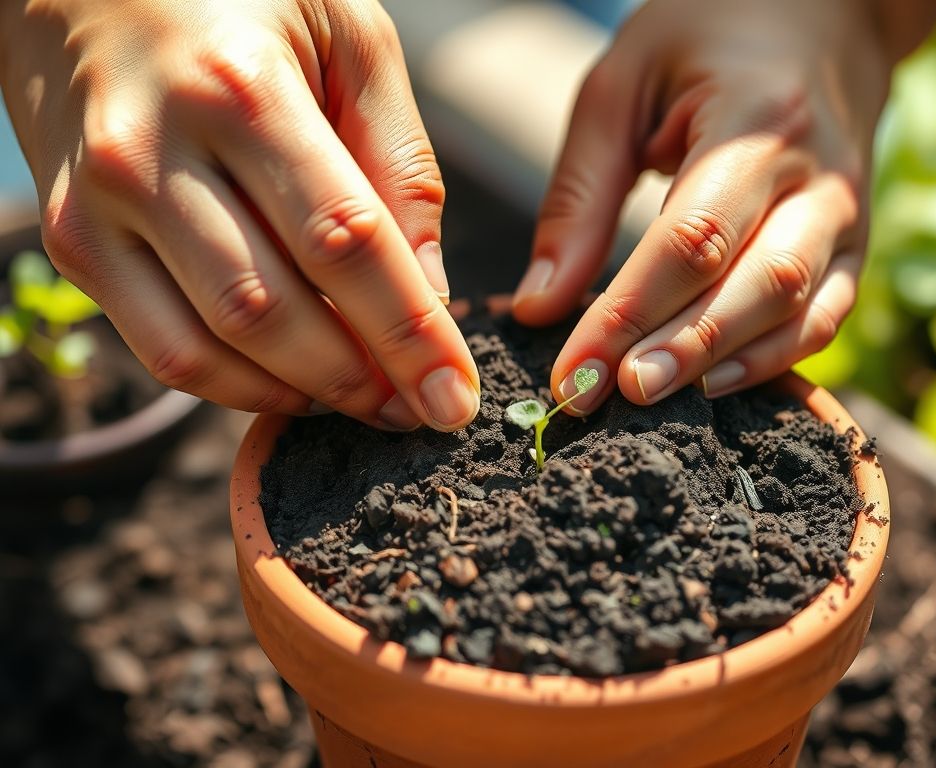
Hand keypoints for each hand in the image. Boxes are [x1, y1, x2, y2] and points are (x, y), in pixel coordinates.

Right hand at [0, 0, 478, 430]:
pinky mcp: (73, 242)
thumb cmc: (245, 1)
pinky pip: (162, 351)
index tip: (455, 399)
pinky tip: (292, 381)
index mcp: (242, 90)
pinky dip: (237, 386)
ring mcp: (98, 205)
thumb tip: (431, 293)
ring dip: (301, 394)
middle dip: (361, 381)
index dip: (409, 335)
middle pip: (274, 311)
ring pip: (211, 348)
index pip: (345, 242)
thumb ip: (398, 165)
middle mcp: (153, 153)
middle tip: (418, 409)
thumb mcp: (349, 40)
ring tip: (365, 401)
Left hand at [513, 0, 889, 410]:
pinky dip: (771, 361)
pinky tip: (711, 387)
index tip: (571, 370)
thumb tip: (538, 307)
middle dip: (676, 349)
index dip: (628, 312)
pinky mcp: (854, 242)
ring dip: (720, 363)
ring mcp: (848, 212)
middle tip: (605, 395)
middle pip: (754, 282)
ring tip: (648, 399)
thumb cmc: (702, 40)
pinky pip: (825, 317)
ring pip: (797, 308)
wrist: (818, 18)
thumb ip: (579, 198)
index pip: (690, 237)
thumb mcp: (619, 90)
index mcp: (758, 119)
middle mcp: (818, 172)